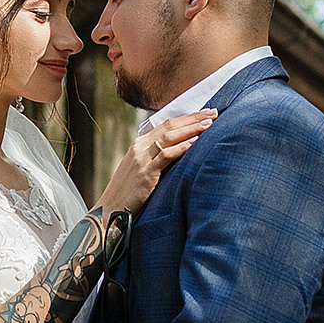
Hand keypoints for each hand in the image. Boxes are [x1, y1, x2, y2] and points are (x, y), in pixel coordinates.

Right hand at [99, 107, 215, 215]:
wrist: (110, 209)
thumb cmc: (129, 191)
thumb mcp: (141, 168)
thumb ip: (155, 157)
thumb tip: (180, 151)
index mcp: (139, 143)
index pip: (166, 124)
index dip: (187, 117)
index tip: (206, 113)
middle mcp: (140, 147)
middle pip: (170, 126)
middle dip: (193, 118)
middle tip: (213, 112)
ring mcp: (141, 159)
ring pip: (169, 137)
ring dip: (191, 129)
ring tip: (209, 124)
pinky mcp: (145, 174)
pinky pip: (165, 156)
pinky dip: (181, 147)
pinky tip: (195, 142)